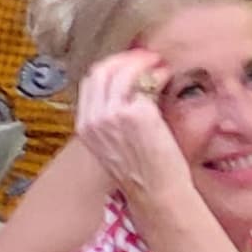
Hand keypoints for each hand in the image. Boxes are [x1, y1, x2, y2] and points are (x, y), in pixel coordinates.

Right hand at [73, 50, 202, 214]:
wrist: (156, 193)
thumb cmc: (143, 174)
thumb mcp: (115, 145)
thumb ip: (113, 120)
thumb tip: (128, 92)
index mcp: (85, 127)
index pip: (90, 83)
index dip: (111, 68)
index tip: (128, 64)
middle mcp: (94, 119)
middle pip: (102, 71)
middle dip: (124, 59)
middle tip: (146, 58)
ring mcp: (112, 115)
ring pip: (121, 71)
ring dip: (142, 62)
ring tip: (158, 64)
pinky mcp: (135, 113)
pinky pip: (143, 81)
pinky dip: (155, 73)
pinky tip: (165, 75)